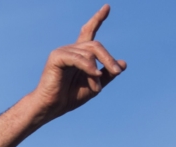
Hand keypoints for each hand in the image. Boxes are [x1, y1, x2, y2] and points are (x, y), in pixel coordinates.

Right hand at [31, 5, 126, 121]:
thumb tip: (123, 64)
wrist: (52, 107)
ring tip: (96, 86)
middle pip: (96, 45)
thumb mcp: (95, 86)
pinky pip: (78, 58)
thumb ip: (107, 75)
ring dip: (96, 71)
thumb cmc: (69, 97)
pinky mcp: (56, 57)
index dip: (97, 19)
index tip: (107, 7)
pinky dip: (88, 67)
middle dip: (108, 58)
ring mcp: (62, 52)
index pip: (88, 32)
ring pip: (89, 53)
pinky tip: (94, 74)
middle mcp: (70, 50)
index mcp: (78, 54)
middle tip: (117, 71)